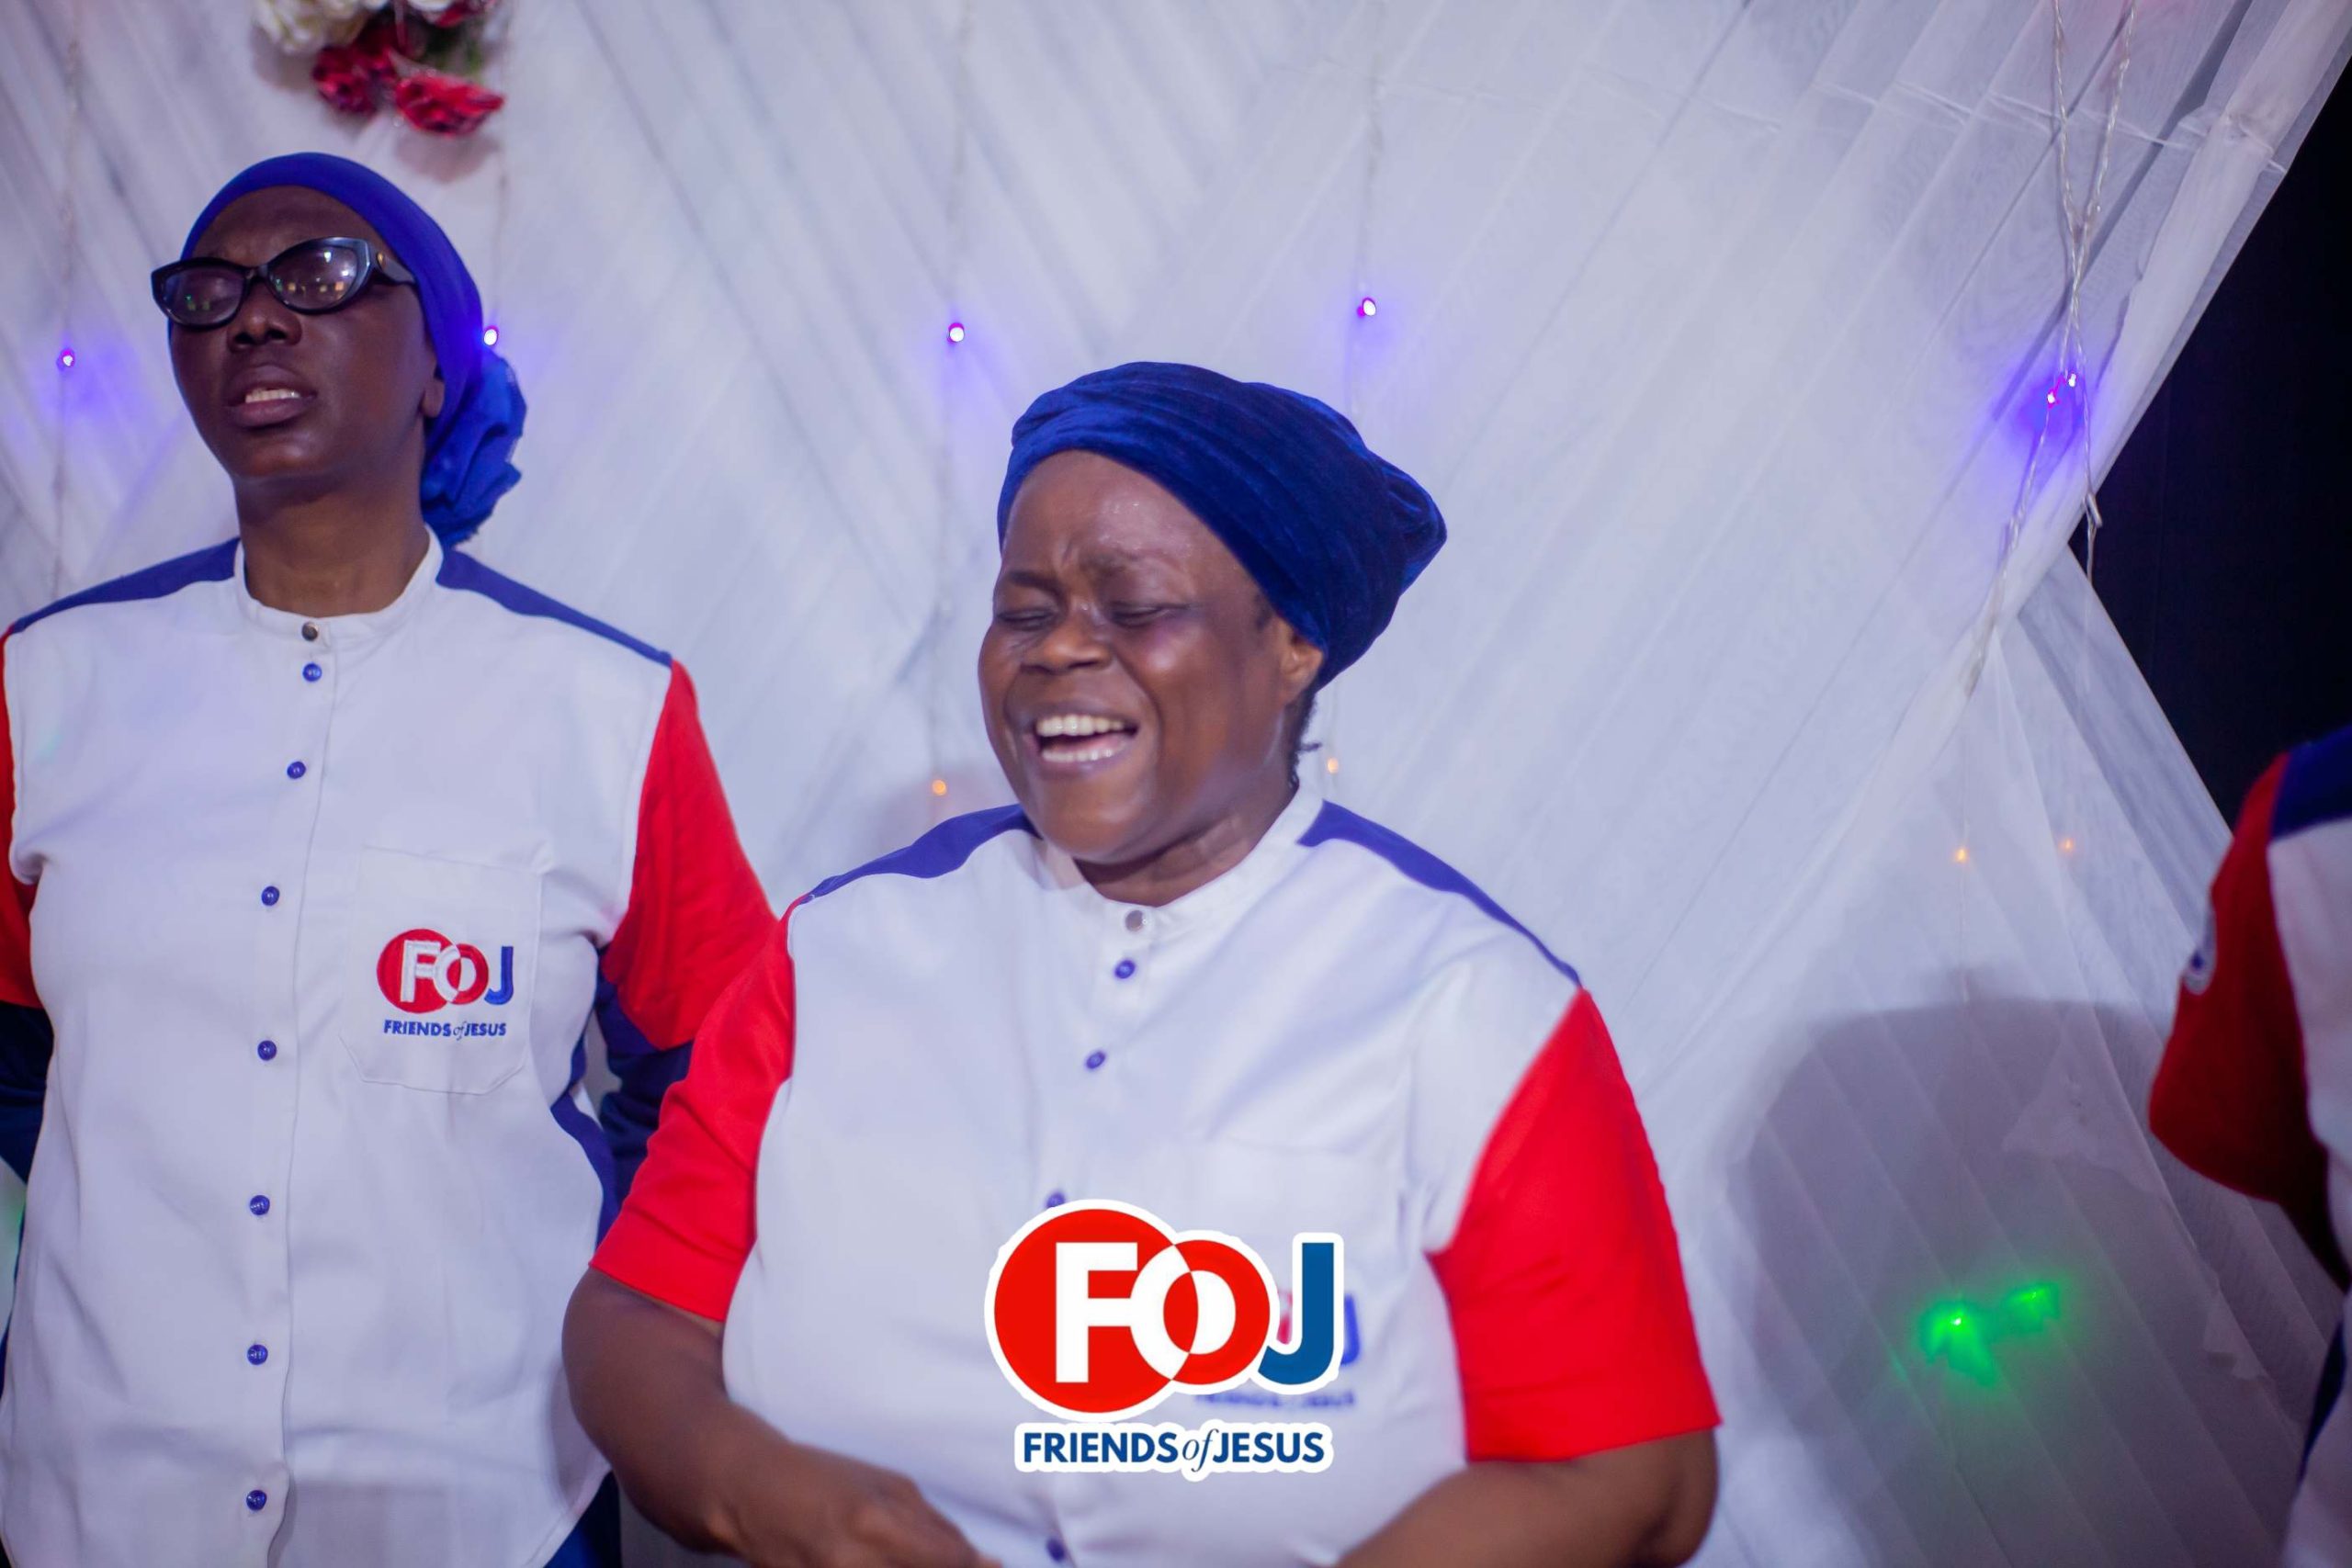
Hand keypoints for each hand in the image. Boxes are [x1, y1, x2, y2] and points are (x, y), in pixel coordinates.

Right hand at [715, 1434, 999, 1567]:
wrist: (750, 1491)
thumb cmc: (826, 1479)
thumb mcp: (889, 1487)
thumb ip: (939, 1529)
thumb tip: (988, 1562)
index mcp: (877, 1523)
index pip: (951, 1562)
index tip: (995, 1567)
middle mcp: (854, 1562)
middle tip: (951, 1562)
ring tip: (914, 1559)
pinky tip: (890, 1564)